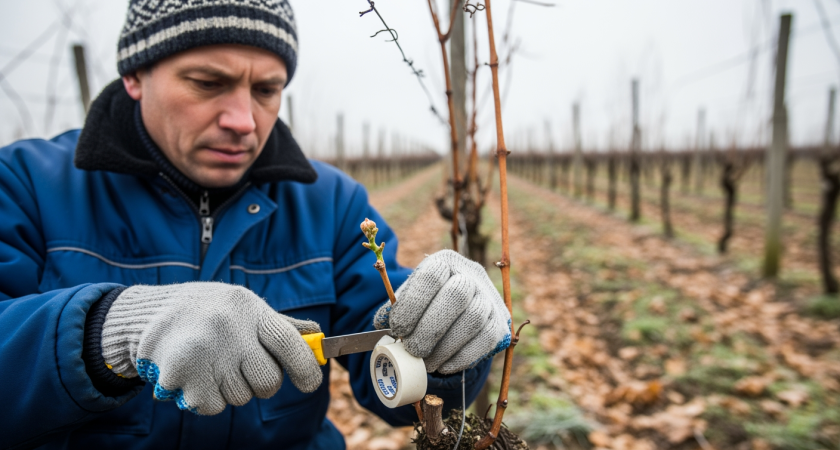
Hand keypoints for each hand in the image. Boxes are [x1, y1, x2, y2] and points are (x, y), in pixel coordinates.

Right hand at [101, 282, 322, 414]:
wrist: (145, 315)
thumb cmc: (205, 313)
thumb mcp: (242, 307)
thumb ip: (277, 327)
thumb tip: (318, 343)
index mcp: (248, 308)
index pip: (289, 341)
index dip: (305, 367)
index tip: (310, 384)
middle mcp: (229, 328)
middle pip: (268, 381)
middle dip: (261, 384)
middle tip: (242, 369)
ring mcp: (205, 352)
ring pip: (241, 397)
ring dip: (229, 389)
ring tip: (209, 363)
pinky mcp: (181, 376)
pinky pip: (213, 407)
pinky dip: (205, 398)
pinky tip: (192, 375)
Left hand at [373, 250, 510, 373]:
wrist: (459, 313)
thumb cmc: (426, 306)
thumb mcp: (408, 300)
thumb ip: (395, 311)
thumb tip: (381, 327)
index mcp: (443, 262)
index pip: (431, 276)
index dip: (413, 305)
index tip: (398, 330)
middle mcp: (470, 274)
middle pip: (457, 295)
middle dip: (430, 328)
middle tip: (412, 350)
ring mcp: (489, 297)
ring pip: (473, 318)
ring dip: (445, 346)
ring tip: (426, 363)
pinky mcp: (500, 321)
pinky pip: (485, 339)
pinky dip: (462, 357)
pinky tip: (444, 365)